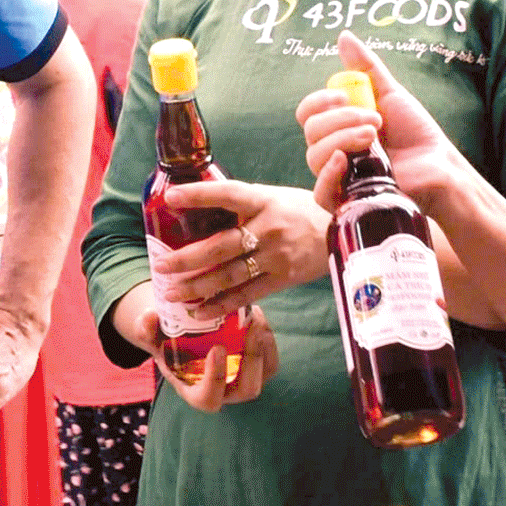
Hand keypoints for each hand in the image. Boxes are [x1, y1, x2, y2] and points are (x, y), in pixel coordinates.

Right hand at [120, 296, 278, 410]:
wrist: (182, 334)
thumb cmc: (164, 340)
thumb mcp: (151, 334)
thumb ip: (145, 328)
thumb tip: (148, 317)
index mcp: (196, 392)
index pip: (209, 398)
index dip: (216, 378)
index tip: (217, 348)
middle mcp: (223, 392)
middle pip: (248, 389)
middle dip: (252, 359)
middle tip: (249, 328)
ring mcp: (243, 380)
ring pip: (265, 372)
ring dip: (263, 346)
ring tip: (254, 316)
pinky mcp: (257, 366)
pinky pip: (270, 359)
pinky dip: (267, 337)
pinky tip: (256, 315)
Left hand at [149, 181, 330, 317]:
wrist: (344, 230)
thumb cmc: (301, 210)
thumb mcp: (274, 195)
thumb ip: (242, 201)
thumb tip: (200, 199)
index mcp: (263, 200)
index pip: (226, 194)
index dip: (198, 195)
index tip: (170, 197)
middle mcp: (268, 228)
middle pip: (221, 245)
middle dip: (186, 258)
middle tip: (160, 267)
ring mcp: (276, 256)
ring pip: (229, 274)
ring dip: (197, 286)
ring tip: (171, 293)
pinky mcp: (283, 278)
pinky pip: (246, 295)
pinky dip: (220, 305)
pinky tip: (198, 311)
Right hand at [298, 32, 462, 204]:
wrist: (439, 166)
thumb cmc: (417, 133)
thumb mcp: (390, 94)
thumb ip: (365, 69)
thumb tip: (343, 36)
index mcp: (338, 127)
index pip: (308, 113)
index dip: (319, 101)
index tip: (344, 96)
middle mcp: (333, 151)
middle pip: (310, 132)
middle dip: (341, 119)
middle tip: (375, 121)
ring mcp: (338, 177)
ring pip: (314, 156)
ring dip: (342, 139)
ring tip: (374, 137)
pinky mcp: (347, 202)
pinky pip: (320, 193)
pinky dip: (328, 175)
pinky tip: (345, 161)